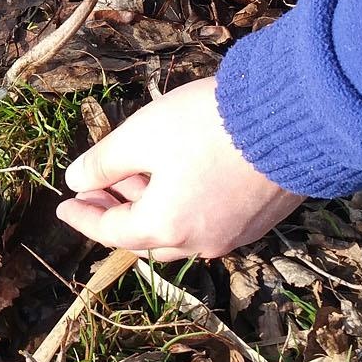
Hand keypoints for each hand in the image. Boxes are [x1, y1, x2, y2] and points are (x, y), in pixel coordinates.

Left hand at [55, 76, 303, 259]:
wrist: (295, 119)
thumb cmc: (210, 126)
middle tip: (98, 187)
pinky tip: (183, 178)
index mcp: (166, 227)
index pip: (111, 232)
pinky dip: (185, 205)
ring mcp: (235, 234)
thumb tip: (76, 180)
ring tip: (138, 176)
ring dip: (153, 206)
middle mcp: (200, 243)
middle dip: (118, 211)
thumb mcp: (143, 135)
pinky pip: (211, 221)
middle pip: (146, 236)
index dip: (84, 216)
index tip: (65, 206)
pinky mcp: (260, 219)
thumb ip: (104, 161)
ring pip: (180, 230)